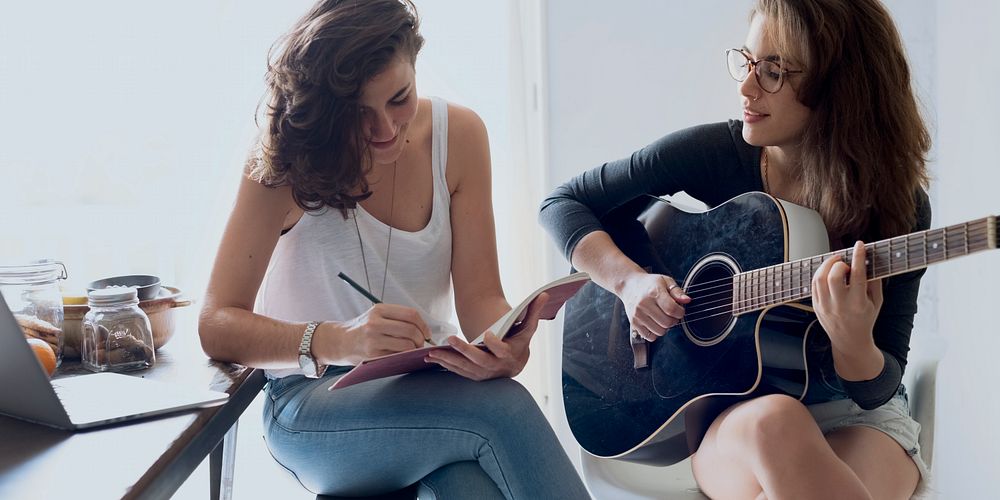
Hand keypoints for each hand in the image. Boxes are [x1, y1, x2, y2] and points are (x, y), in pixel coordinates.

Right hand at [337, 304, 431, 363]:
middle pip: (411, 330)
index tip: (427, 333)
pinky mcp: (372, 355)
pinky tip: (402, 355)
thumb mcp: (376, 315)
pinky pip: (397, 356)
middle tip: (421, 344)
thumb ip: (397, 318)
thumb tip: (423, 329)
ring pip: (406, 345)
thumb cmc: (363, 329)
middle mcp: (375, 323)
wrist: (340, 342)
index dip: (423, 325)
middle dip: (421, 339)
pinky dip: (404, 357)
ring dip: (414, 349)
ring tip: (411, 350)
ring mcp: (373, 340)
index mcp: (379, 310)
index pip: (411, 314)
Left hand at [425, 293, 549, 380]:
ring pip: (465, 368)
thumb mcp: (527, 327)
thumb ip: (534, 311)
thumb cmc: (519, 341)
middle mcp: (496, 367)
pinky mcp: (474, 375)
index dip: (495, 343)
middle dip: (464, 351)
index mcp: (510, 355)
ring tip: (433, 353)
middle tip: (450, 339)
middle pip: (479, 361)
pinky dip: (445, 365)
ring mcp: (484, 373)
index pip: (502, 350)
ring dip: (449, 360)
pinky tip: (431, 358)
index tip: (488, 334)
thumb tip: (545, 293)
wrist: (515, 363)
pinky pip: (458, 372)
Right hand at [620, 273, 690, 341]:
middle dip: (674, 320)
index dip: (680, 312)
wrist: (629, 286)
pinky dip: (655, 333)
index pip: (672, 309)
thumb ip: (677, 291)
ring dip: (665, 327)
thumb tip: (687, 301)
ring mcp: (638, 315)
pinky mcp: (634, 323)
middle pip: (667, 322)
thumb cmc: (648, 284)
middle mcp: (644, 304)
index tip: (680, 310)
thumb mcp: (665, 281)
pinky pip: (650, 336)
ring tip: (663, 318)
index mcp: (654, 293)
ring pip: (660, 331)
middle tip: (672, 314)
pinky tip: (655, 323)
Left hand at [812, 241, 883, 353]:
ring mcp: (825, 306)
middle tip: (845, 262)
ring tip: (836, 264)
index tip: (860, 245)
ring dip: (827, 265)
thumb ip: (874, 282)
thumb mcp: (876, 302)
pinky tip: (828, 272)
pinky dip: (820, 273)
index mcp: (858, 304)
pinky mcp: (816, 306)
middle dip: (839, 263)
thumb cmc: (865, 319)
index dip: (858, 257)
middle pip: (834, 276)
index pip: (858, 275)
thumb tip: (870, 260)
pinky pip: (813, 284)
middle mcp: (840, 305)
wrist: (850, 341)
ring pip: (819, 278)